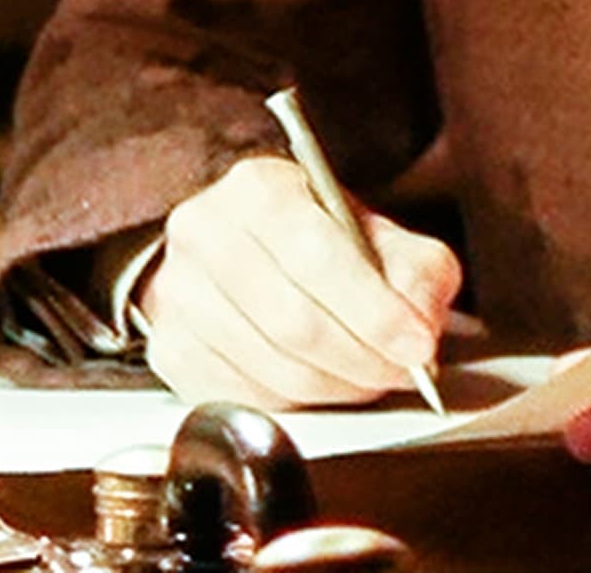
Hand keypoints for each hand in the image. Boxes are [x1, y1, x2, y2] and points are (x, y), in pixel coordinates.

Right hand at [140, 155, 462, 408]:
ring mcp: (179, 295)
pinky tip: (324, 384)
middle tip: (403, 370)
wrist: (244, 249)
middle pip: (295, 321)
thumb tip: (419, 323)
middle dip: (363, 358)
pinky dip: (298, 402)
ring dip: (337, 386)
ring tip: (370, 375)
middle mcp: (206, 234)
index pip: (319, 257)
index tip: (418, 345)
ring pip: (271, 367)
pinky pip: (244, 398)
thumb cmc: (314, 241)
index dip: (376, 311)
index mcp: (258, 189)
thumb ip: (415, 269)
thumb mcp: (376, 233)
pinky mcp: (170, 350)